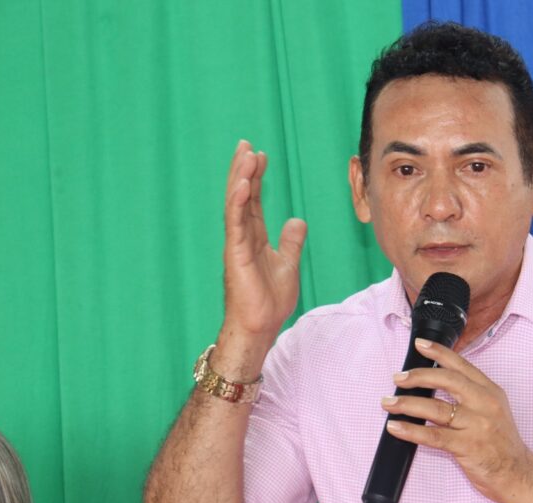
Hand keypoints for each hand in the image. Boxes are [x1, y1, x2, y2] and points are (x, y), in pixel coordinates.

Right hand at [221, 140, 307, 352]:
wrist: (260, 326)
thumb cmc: (269, 301)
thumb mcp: (288, 263)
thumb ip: (290, 241)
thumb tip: (297, 221)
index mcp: (253, 237)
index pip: (253, 201)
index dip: (256, 178)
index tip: (261, 156)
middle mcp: (242, 237)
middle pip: (241, 196)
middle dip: (243, 170)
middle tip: (246, 145)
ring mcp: (236, 244)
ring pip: (235, 204)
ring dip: (239, 178)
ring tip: (244, 154)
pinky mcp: (235, 253)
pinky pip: (235, 222)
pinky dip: (237, 201)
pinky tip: (241, 183)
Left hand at [380, 338, 532, 502]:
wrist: (518, 474)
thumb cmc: (501, 444)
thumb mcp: (494, 411)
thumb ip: (471, 396)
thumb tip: (435, 383)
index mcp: (491, 391)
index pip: (462, 366)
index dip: (439, 353)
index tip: (420, 345)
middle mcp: (485, 404)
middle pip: (447, 380)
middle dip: (418, 376)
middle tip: (398, 378)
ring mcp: (477, 425)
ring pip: (436, 408)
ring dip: (407, 404)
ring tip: (389, 403)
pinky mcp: (468, 446)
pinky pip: (433, 435)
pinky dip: (411, 430)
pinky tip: (396, 427)